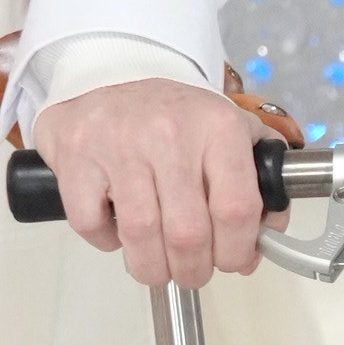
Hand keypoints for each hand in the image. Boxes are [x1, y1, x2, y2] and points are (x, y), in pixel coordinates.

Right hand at [36, 80, 265, 288]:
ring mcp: (119, 145)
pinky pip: (92, 223)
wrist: (110, 73)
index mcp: (218, 128)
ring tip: (158, 267)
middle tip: (192, 271)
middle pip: (188, 233)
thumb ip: (261, 179)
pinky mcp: (78, 158)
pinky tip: (118, 233)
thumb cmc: (175, 116)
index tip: (232, 261)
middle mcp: (170, 134)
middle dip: (193, 270)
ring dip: (152, 268)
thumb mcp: (230, 129)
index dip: (237, 251)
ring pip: (141, 236)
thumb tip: (265, 238)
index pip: (236, 209)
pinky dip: (106, 242)